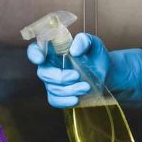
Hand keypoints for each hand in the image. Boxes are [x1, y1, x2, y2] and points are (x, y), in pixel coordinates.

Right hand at [26, 33, 141, 107]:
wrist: (106, 73)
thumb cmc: (95, 55)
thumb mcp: (93, 43)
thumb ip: (84, 41)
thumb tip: (74, 50)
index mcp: (53, 50)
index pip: (35, 50)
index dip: (34, 54)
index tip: (41, 59)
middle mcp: (50, 66)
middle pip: (43, 73)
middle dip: (60, 76)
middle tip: (77, 75)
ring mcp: (53, 82)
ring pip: (52, 88)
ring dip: (69, 89)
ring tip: (86, 87)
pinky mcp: (59, 95)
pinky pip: (55, 100)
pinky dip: (65, 101)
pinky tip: (76, 99)